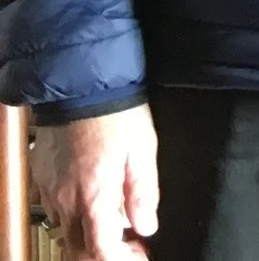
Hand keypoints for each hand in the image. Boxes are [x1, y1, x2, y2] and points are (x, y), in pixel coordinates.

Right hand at [32, 104, 156, 260]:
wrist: (80, 86)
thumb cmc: (115, 114)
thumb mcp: (143, 150)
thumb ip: (143, 192)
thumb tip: (146, 226)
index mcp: (93, 196)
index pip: (100, 249)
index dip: (121, 259)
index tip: (139, 255)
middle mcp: (66, 199)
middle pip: (76, 248)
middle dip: (102, 254)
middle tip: (128, 245)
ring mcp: (49, 189)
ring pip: (65, 230)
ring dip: (88, 235)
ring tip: (115, 223)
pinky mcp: (41, 176)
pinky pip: (54, 208)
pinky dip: (74, 214)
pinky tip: (94, 200)